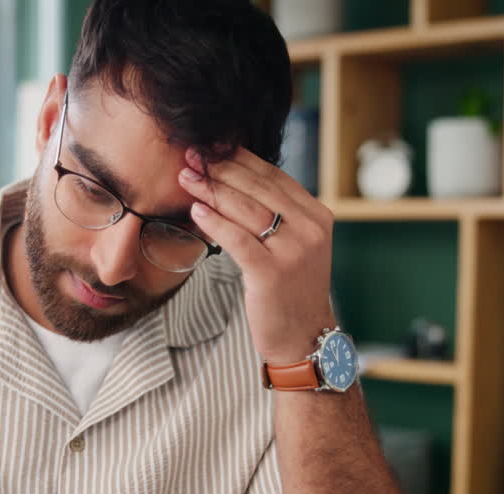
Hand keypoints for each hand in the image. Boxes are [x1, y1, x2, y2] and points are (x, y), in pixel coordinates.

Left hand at [179, 147, 336, 364]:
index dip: (240, 159)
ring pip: (245, 210)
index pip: (274, 177)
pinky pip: (237, 239)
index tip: (211, 147)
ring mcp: (294, 250)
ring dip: (211, 190)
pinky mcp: (272, 272)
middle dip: (220, 169)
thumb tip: (234, 180)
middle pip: (258, 188)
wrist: (304, 336)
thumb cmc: (290, 290)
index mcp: (317, 215)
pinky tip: (196, 211)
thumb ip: (277, 214)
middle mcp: (310, 228)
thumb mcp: (294, 244)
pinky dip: (214, 222)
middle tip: (191, 155)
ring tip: (186, 177)